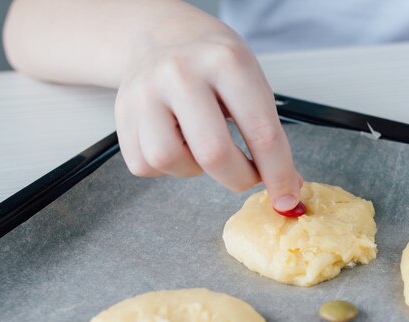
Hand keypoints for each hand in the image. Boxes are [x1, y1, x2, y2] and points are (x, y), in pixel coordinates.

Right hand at [115, 17, 301, 209]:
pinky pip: (144, 164)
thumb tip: (287, 186)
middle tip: (247, 175)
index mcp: (225, 62)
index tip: (286, 198)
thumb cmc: (213, 63)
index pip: (261, 132)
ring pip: (169, 160)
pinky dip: (165, 167)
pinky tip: (176, 142)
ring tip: (201, 147)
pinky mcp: (121, 113)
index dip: (278, 174)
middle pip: (213, 153)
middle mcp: (181, 73)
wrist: (162, 35)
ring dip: (194, 170)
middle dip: (239, 178)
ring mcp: (145, 92)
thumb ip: (268, 132)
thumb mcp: (250, 80)